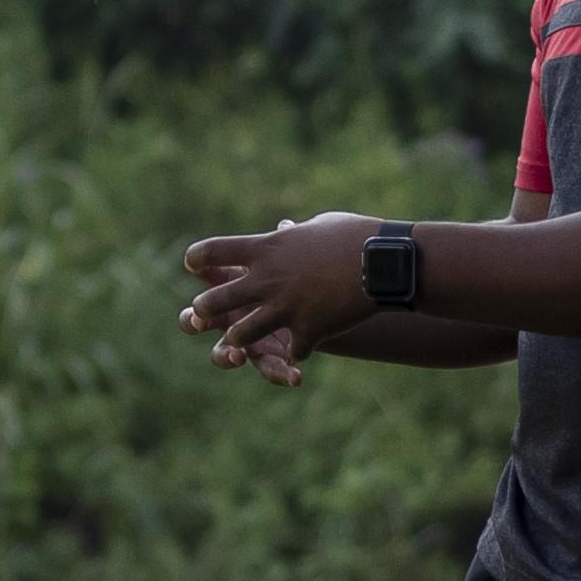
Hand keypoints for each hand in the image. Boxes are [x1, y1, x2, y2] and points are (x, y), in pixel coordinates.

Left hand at [180, 211, 376, 387]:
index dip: (198, 258)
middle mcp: (266, 280)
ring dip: (239, 341)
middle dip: (204, 311)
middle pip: (213, 302)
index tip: (194, 264)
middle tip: (203, 313)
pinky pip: (292, 353)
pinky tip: (303, 350)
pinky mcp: (307, 332)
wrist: (386, 263)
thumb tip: (285, 231)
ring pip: (240, 336)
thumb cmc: (356, 237)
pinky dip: (296, 353)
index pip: (211, 251)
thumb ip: (294, 236)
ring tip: (240, 343)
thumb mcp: (319, 227)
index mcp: (265, 249)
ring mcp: (284, 309)